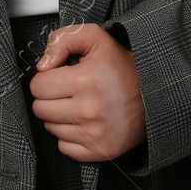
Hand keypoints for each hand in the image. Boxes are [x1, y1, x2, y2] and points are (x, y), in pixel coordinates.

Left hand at [28, 23, 145, 162]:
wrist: (152, 95)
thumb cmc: (122, 67)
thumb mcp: (96, 38)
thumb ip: (63, 39)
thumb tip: (42, 65)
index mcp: (85, 80)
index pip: (37, 86)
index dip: (46, 77)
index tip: (61, 75)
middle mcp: (89, 111)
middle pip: (40, 109)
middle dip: (49, 97)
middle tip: (68, 90)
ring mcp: (94, 135)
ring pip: (50, 128)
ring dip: (59, 116)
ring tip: (78, 104)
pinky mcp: (99, 151)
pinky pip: (64, 147)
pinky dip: (69, 135)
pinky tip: (84, 122)